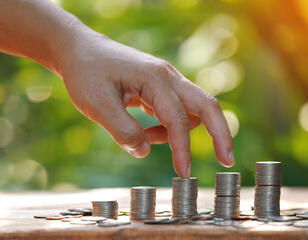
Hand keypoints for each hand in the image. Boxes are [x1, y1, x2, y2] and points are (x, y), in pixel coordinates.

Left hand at [58, 32, 234, 177]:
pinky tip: (145, 131)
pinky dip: (168, 128)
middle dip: (220, 133)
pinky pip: (175, 111)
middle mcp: (168, 77)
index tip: (184, 173)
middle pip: (207, 105)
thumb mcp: (97, 104)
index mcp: (155, 78)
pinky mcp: (161, 88)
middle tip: (226, 160)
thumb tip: (144, 151)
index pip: (178, 118)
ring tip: (147, 138)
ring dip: (178, 133)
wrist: (80, 51)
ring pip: (192, 111)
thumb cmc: (86, 73)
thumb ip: (123, 131)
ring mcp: (166, 81)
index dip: (182, 148)